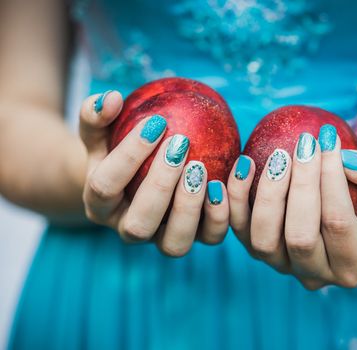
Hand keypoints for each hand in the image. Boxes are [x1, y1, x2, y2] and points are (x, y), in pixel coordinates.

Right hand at [79, 91, 229, 255]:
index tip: (156, 121)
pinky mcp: (193, 236)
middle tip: (180, 144)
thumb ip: (96, 116)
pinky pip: (210, 237)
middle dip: (160, 186)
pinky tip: (225, 182)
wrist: (133, 180)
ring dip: (190, 208)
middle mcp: (128, 229)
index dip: (129, 155)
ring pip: (175, 244)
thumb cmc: (116, 150)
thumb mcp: (100, 133)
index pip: (106, 186)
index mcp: (98, 205)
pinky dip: (220, 215)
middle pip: (139, 225)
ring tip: (201, 169)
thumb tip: (111, 98)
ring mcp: (161, 238)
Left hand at [227, 127, 356, 288]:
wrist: (352, 213)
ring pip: (264, 240)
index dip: (331, 180)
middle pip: (300, 237)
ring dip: (268, 193)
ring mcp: (282, 265)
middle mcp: (316, 275)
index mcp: (353, 266)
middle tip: (305, 144)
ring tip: (279, 154)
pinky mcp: (256, 249)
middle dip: (301, 186)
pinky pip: (237, 228)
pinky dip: (236, 197)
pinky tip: (246, 163)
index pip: (338, 224)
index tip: (329, 138)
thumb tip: (347, 162)